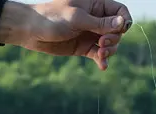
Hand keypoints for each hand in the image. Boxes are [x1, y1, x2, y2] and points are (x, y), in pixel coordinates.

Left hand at [0, 0, 132, 70]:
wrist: (31, 31)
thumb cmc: (52, 17)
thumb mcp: (77, 19)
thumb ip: (100, 22)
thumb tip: (122, 23)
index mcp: (95, 4)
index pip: (120, 11)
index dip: (124, 21)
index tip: (120, 30)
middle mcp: (95, 19)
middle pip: (118, 30)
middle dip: (114, 38)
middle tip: (102, 43)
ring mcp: (90, 34)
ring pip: (111, 44)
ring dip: (109, 51)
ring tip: (100, 55)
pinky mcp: (84, 47)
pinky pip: (99, 55)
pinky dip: (102, 60)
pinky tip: (102, 66)